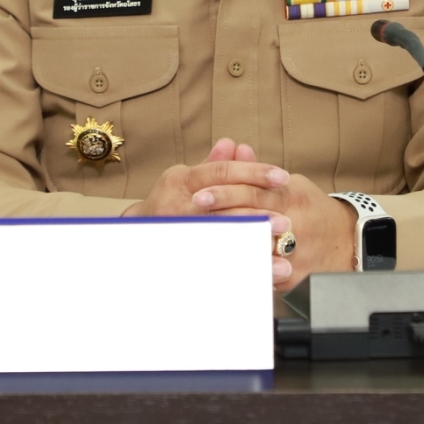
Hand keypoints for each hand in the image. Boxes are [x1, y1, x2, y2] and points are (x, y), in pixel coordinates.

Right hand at [125, 138, 295, 281]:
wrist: (137, 233)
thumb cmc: (169, 203)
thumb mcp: (186, 179)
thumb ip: (213, 164)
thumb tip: (235, 145)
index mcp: (180, 181)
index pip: (222, 172)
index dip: (253, 173)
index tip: (282, 177)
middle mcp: (177, 206)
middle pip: (223, 209)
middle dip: (257, 217)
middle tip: (286, 222)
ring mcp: (178, 233)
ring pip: (221, 241)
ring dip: (252, 251)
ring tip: (281, 260)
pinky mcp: (182, 257)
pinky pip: (216, 266)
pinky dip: (240, 272)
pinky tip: (261, 278)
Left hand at [189, 168, 358, 291]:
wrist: (347, 242)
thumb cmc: (312, 209)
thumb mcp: (291, 184)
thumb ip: (258, 172)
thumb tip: (235, 148)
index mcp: (293, 198)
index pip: (254, 193)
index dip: (225, 193)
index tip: (198, 195)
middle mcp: (297, 225)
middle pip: (251, 220)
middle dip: (219, 218)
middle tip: (190, 217)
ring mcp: (296, 253)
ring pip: (256, 251)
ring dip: (226, 245)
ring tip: (198, 242)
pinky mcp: (295, 277)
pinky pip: (264, 275)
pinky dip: (242, 269)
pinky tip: (219, 265)